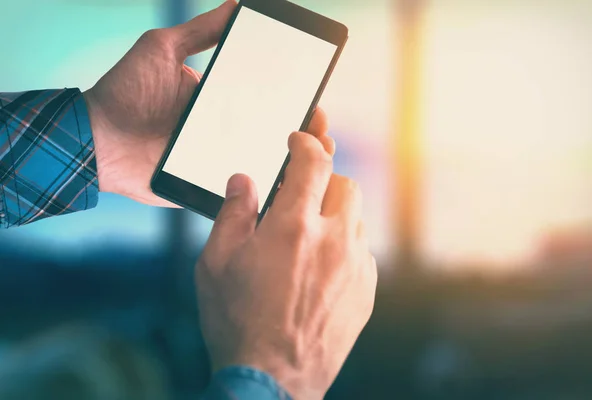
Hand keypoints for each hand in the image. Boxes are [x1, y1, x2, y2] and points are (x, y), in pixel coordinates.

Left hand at [83, 0, 333, 206]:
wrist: (96, 139)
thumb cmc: (126, 92)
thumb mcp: (163, 49)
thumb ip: (201, 31)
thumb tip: (238, 3)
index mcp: (220, 102)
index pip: (267, 102)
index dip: (295, 102)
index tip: (316, 100)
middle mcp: (225, 132)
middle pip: (273, 136)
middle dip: (306, 135)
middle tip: (321, 129)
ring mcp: (219, 162)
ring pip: (266, 166)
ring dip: (294, 165)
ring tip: (315, 157)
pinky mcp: (208, 189)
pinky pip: (242, 195)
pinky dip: (267, 194)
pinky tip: (290, 188)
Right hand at [196, 111, 376, 399]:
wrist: (272, 378)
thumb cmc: (238, 321)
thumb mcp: (215, 263)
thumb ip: (232, 213)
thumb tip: (244, 181)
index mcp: (293, 226)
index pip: (313, 161)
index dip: (307, 142)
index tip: (300, 139)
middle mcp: (333, 240)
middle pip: (345, 184)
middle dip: (324, 181)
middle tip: (301, 197)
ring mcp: (355, 266)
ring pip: (356, 218)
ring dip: (334, 215)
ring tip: (308, 237)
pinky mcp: (365, 290)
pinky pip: (362, 252)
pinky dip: (344, 248)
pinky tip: (321, 269)